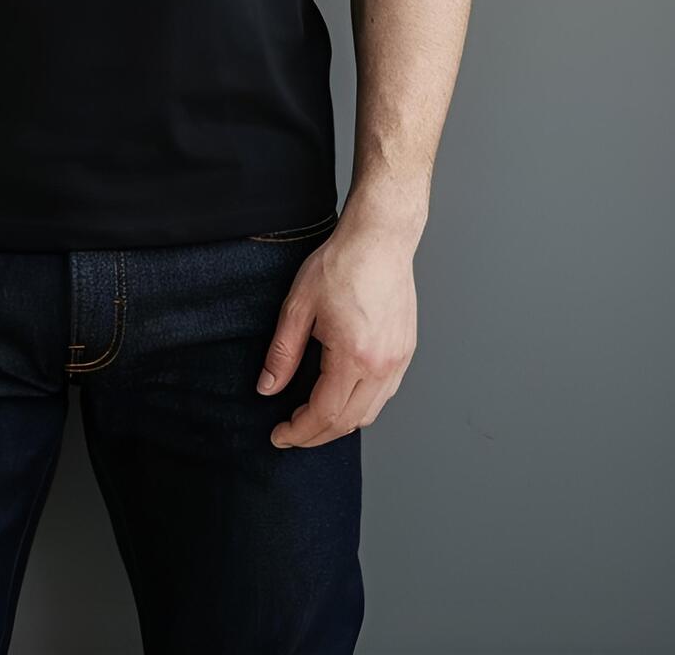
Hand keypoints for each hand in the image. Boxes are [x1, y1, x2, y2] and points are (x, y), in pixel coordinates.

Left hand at [255, 214, 417, 447]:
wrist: (380, 239)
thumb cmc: (341, 264)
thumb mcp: (298, 306)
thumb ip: (282, 353)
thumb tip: (267, 388)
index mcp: (354, 356)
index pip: (324, 414)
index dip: (299, 432)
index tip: (279, 435)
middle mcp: (382, 366)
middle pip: (348, 422)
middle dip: (316, 435)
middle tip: (291, 432)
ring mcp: (398, 360)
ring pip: (370, 413)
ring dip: (340, 423)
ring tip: (312, 416)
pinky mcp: (406, 351)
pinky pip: (384, 394)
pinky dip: (361, 405)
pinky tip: (342, 394)